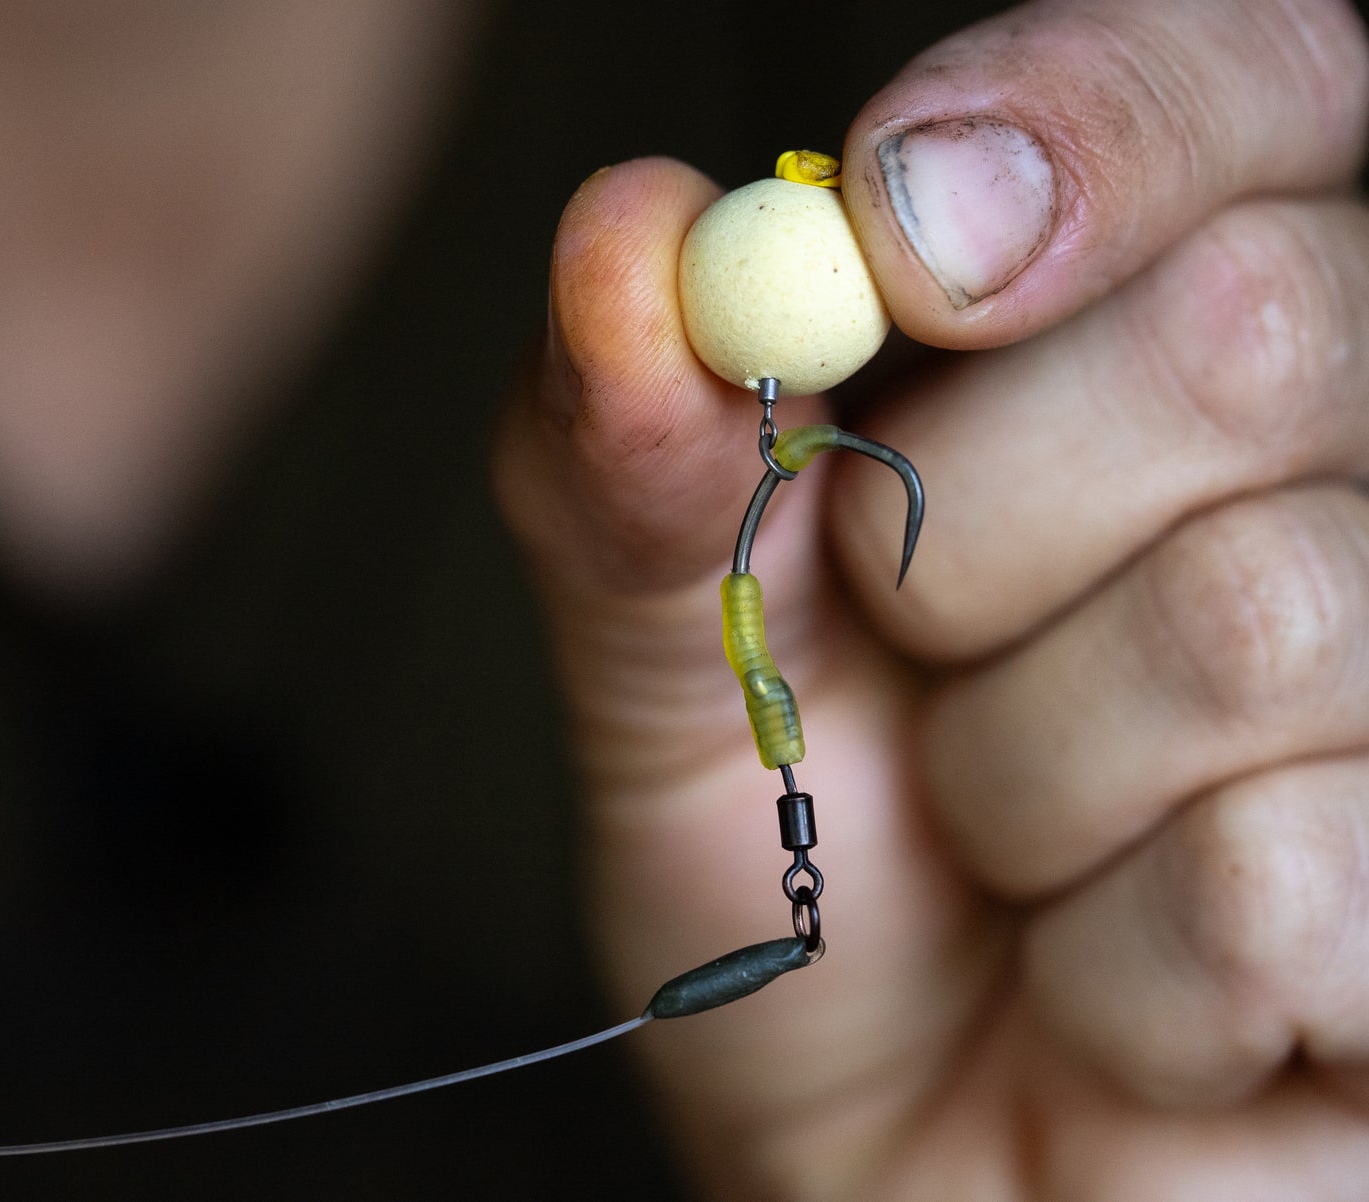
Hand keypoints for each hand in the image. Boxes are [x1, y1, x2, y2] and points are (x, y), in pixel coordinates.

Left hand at [494, 0, 1368, 1196]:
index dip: (1085, 127)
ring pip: (1263, 615)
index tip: (902, 234)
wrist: (885, 1154)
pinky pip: (1284, 876)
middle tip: (920, 664)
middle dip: (969, 544)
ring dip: (1027, 778)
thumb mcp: (671, 661)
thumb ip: (628, 462)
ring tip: (1013, 852)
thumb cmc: (796, 888)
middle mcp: (1361, 464)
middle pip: (1258, 328)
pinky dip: (1117, 970)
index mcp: (1172, 332)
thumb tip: (624, 245)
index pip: (1245, 71)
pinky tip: (1121, 991)